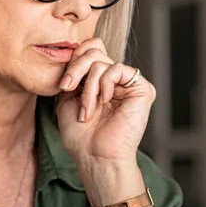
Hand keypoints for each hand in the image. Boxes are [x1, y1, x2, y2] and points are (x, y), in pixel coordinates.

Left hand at [56, 38, 154, 166]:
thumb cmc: (81, 136)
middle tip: (67, 88)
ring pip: (102, 61)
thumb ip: (74, 73)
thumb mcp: (67, 98)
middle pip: (94, 50)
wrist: (96, 157)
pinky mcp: (142, 88)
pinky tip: (104, 102)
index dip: (75, 58)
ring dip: (88, 87)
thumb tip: (75, 50)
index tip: (63, 82)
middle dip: (76, 69)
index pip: (90, 50)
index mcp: (99, 81)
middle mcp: (115, 80)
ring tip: (86, 110)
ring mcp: (128, 84)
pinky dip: (104, 84)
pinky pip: (117, 69)